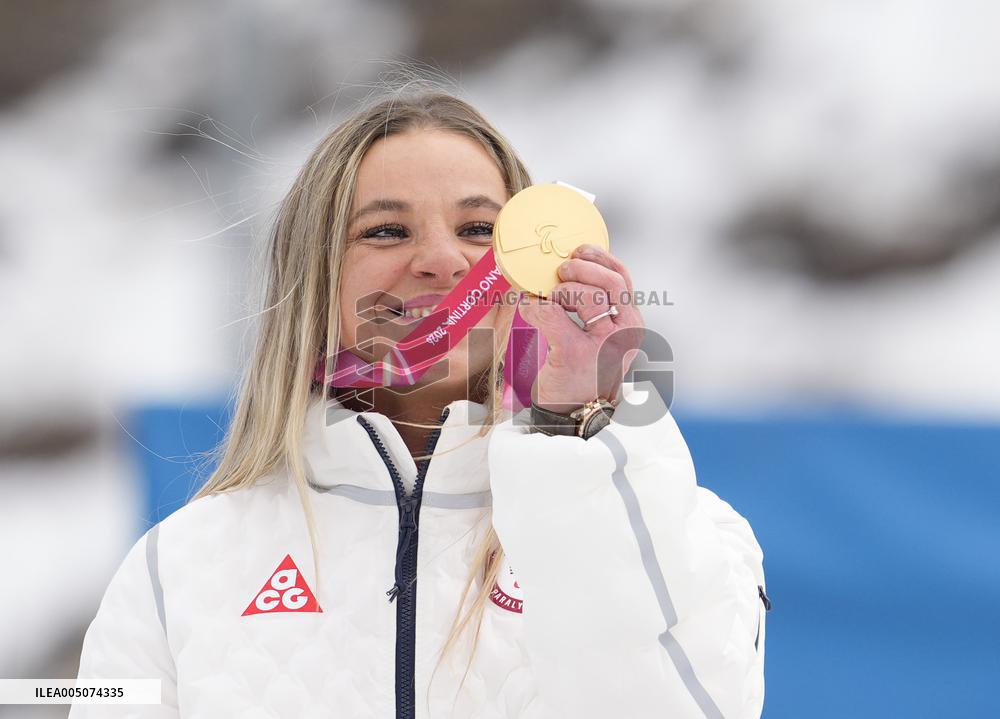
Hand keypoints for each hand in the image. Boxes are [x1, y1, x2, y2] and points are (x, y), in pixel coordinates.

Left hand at [517, 243, 644, 413]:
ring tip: (548, 299)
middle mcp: (624, 335)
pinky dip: (535, 306)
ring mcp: (602, 346)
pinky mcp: (574, 355)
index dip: (600, 258)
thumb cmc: (586, 371)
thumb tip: (574, 266)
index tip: (580, 251)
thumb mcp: (604, 337)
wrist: (574, 414)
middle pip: (608, 283)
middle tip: (560, 270)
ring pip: (584, 295)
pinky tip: (529, 309)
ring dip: (559, 290)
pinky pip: (550, 314)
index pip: (622, 278)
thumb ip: (600, 307)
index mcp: (633, 325)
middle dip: (580, 269)